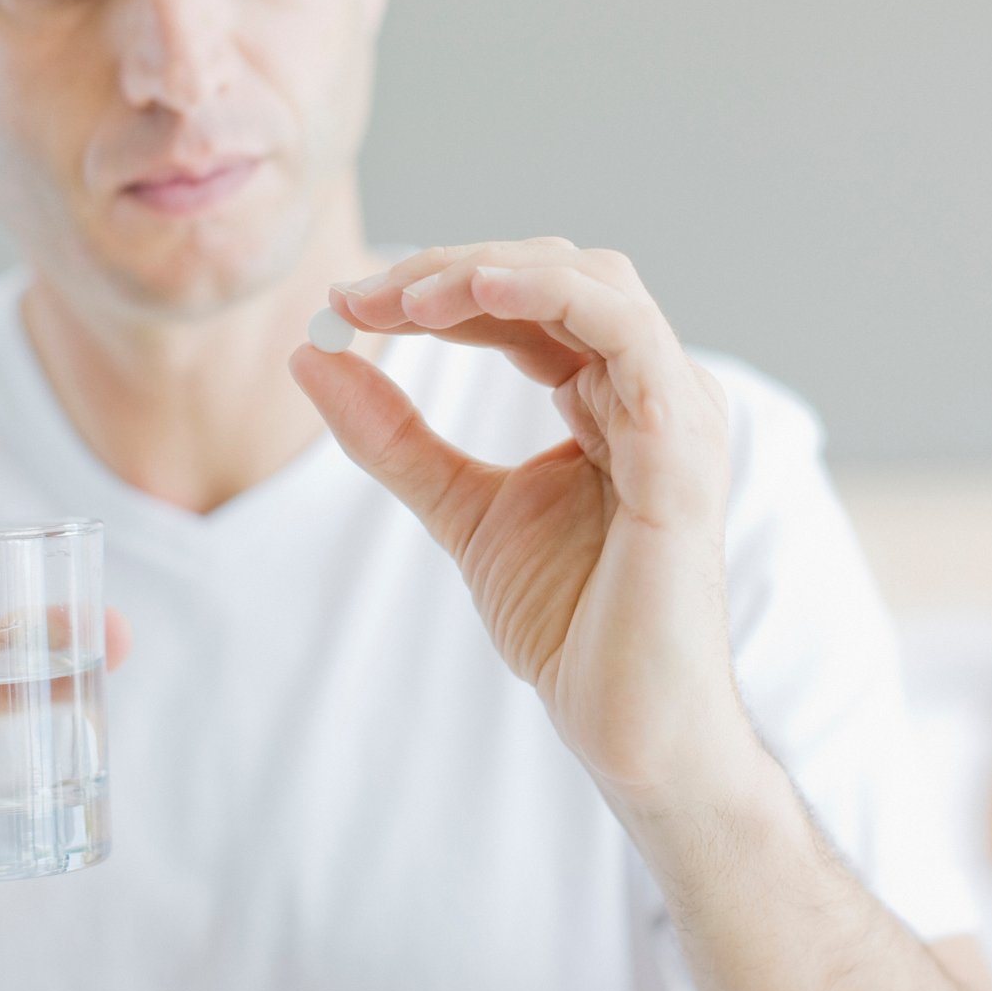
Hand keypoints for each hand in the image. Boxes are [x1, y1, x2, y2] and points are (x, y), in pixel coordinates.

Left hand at [288, 239, 755, 806]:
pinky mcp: (680, 443)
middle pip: (557, 273)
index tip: (347, 305)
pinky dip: (551, 295)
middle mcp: (653, 388)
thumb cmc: (570, 621)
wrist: (627, 720)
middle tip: (361, 296)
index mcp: (612, 397)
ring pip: (591, 282)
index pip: (526, 306)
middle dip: (453, 270)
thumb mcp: (459, 508)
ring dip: (490, 272)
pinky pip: (625, 333)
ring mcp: (676, 409)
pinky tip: (478, 294)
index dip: (437, 289)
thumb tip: (310, 356)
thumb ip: (394, 437)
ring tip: (405, 297)